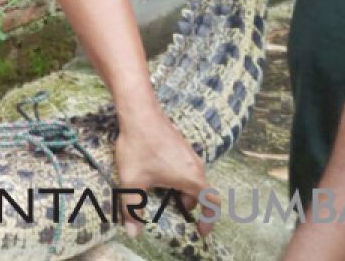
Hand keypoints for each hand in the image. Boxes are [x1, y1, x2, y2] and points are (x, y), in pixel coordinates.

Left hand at [114, 105, 211, 236]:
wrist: (139, 112)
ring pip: (191, 180)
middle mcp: (196, 166)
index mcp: (192, 178)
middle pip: (199, 194)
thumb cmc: (139, 146)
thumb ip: (133, 209)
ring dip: (180, 192)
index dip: (209, 220)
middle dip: (186, 206)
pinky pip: (185, 169)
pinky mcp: (180, 146)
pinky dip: (176, 179)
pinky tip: (155, 176)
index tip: (201, 231)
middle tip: (170, 212)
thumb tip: (134, 233)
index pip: (212, 204)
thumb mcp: (132, 181)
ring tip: (159, 194)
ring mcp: (189, 154)